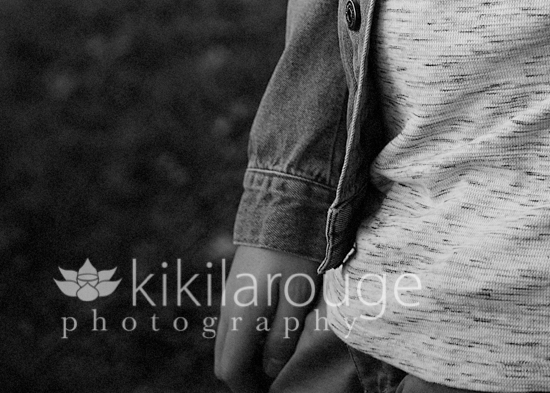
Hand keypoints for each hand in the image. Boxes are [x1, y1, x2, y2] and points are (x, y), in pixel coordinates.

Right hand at [214, 245, 319, 390]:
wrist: (284, 204)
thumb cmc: (296, 252)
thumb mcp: (298, 296)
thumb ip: (282, 336)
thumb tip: (270, 370)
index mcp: (240, 317)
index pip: (230, 370)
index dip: (248, 389)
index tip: (272, 392)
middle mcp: (227, 309)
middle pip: (224, 359)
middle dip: (244, 376)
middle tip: (274, 378)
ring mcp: (229, 295)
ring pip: (227, 341)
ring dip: (245, 356)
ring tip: (277, 357)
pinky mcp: (236, 285)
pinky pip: (232, 324)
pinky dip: (246, 337)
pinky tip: (272, 330)